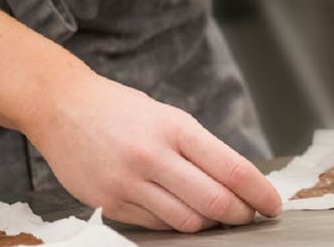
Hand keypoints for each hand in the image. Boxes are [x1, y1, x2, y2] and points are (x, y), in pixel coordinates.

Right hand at [24, 71, 281, 230]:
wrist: (61, 107)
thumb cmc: (120, 110)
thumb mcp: (167, 116)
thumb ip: (199, 149)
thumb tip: (236, 182)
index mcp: (175, 128)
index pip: (232, 169)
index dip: (259, 193)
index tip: (272, 204)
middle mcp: (153, 156)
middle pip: (214, 202)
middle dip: (240, 215)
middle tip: (248, 216)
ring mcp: (129, 182)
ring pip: (187, 222)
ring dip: (208, 224)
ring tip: (214, 216)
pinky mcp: (110, 203)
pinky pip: (156, 226)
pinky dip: (175, 224)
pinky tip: (180, 212)